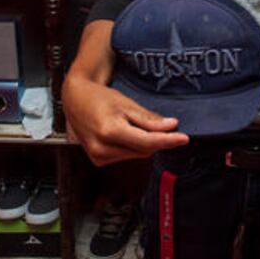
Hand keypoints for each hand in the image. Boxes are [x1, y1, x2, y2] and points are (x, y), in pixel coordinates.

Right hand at [62, 19, 188, 165]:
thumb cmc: (98, 98)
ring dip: (142, 143)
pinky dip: (131, 147)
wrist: (76, 100)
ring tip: (130, 124)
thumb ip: (149, 119)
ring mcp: (98, 156)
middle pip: (143, 150)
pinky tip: (124, 133)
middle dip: (154, 139)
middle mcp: (102, 147)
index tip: (183, 138)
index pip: (147, 142)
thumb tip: (171, 126)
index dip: (168, 141)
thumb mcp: (126, 104)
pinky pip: (126, 156)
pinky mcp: (98, 160)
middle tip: (157, 124)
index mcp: (109, 131)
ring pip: (136, 155)